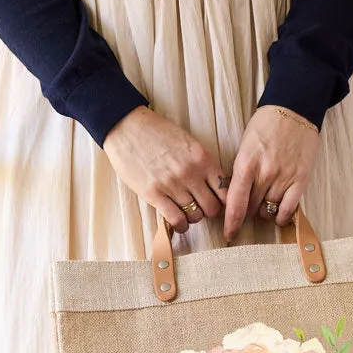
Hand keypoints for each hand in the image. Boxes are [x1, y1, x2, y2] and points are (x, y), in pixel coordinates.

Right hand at [102, 106, 228, 233]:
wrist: (127, 126)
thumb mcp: (188, 142)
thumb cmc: (157, 133)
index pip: (225, 190)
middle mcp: (191, 173)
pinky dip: (180, 226)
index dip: (223, 200)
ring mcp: (172, 184)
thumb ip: (202, 163)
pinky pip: (176, 219)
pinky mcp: (154, 194)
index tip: (215, 201)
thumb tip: (214, 185)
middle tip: (200, 207)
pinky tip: (178, 223)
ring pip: (196, 216)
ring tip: (186, 213)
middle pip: (213, 208)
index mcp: (202, 158)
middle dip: (208, 211)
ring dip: (193, 218)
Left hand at [224, 105, 320, 241]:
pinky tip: (278, 215)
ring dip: (264, 211)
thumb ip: (240, 173)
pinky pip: (288, 209)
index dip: (231, 224)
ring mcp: (283, 177)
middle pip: (251, 209)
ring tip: (265, 199)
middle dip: (248, 209)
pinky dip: (281, 217)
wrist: (295, 108)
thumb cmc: (266, 126)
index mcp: (246, 165)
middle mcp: (264, 174)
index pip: (235, 204)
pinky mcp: (300, 179)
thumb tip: (235, 200)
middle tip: (250, 201)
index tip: (229, 235)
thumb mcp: (245, 147)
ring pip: (268, 211)